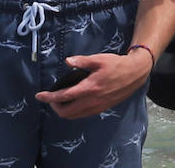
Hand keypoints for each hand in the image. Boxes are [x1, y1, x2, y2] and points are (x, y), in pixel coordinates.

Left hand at [35, 49, 150, 118]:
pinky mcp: (102, 108)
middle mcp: (91, 101)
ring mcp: (97, 106)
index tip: (39, 95)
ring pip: (74, 116)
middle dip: (55, 106)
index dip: (48, 97)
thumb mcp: (99, 59)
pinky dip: (74, 111)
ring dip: (64, 110)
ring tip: (62, 100)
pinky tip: (75, 102)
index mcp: (89, 88)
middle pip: (66, 112)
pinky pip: (83, 115)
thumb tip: (67, 61)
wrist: (135, 74)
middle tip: (52, 97)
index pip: (63, 96)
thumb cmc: (116, 64)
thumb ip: (82, 61)